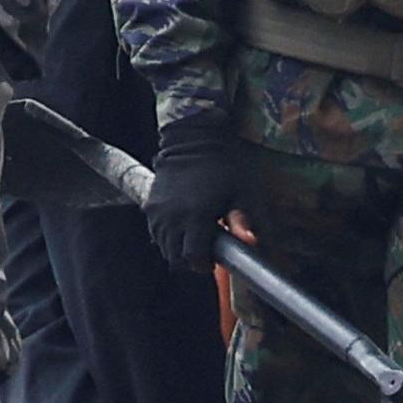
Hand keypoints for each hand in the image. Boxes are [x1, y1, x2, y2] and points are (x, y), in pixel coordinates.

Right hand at [144, 115, 245, 273]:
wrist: (194, 139)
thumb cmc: (224, 165)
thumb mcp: (244, 192)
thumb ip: (247, 220)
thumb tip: (251, 242)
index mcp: (196, 215)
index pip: (193, 257)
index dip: (205, 264)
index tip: (215, 259)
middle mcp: (172, 216)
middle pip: (174, 257)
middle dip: (190, 259)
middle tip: (206, 250)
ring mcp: (158, 211)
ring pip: (163, 246)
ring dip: (177, 248)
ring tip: (195, 238)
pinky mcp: (150, 204)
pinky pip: (155, 232)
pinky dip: (167, 236)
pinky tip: (182, 227)